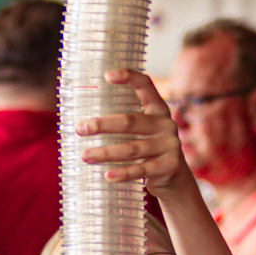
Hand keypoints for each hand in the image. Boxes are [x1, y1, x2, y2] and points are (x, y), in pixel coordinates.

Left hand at [76, 69, 186, 188]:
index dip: (129, 77)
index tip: (107, 75)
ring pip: (131, 149)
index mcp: (158, 109)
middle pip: (130, 121)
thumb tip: (82, 124)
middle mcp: (166, 124)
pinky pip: (141, 170)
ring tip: (85, 156)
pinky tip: (107, 176)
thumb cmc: (149, 151)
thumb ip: (125, 125)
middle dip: (103, 125)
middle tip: (80, 129)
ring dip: (105, 153)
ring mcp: (170, 145)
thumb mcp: (143, 132)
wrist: (175, 179)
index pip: (146, 86)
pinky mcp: (169, 166)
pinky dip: (123, 173)